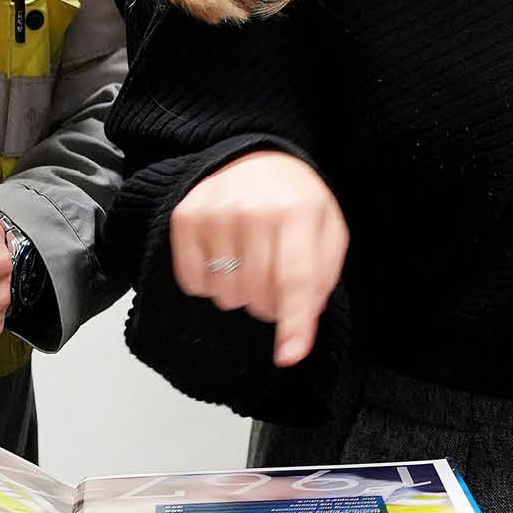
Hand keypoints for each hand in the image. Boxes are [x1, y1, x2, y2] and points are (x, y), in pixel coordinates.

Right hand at [169, 151, 346, 367]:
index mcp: (298, 211)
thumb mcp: (327, 231)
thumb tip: (300, 331)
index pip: (295, 279)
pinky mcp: (186, 216)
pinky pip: (193, 281)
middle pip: (257, 294)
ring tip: (249, 263)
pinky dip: (210, 283)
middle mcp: (253, 208)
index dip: (293, 323)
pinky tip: (224, 259)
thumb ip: (320, 279)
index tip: (289, 355)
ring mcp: (215, 211)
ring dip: (239, 293)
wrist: (256, 157)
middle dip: (269, 303)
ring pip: (224, 294)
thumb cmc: (294, 200)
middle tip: (273, 281)